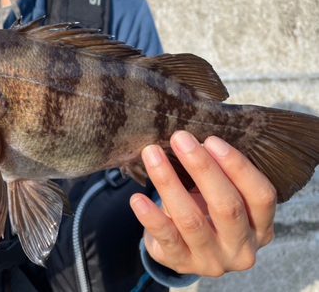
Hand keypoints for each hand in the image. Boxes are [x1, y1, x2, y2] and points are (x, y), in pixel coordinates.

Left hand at [130, 131, 276, 276]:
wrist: (186, 247)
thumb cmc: (207, 210)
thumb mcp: (221, 194)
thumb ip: (218, 171)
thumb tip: (192, 135)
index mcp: (260, 226)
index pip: (261, 196)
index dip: (238, 166)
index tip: (211, 139)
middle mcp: (241, 248)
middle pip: (228, 207)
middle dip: (202, 167)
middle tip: (179, 138)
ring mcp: (212, 260)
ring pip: (191, 220)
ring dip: (169, 182)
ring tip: (152, 154)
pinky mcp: (182, 263)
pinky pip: (166, 238)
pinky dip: (150, 217)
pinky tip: (137, 198)